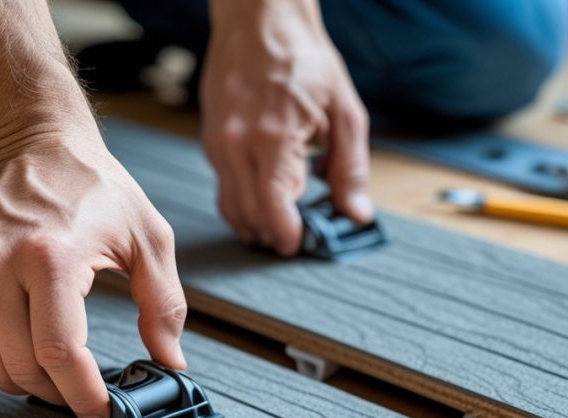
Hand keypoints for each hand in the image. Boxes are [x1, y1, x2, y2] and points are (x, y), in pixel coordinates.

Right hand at [0, 134, 187, 417]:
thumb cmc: (94, 186)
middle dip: (61, 395)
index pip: (60, 352)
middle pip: (24, 366)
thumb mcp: (150, 238)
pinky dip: (7, 359)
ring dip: (32, 384)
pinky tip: (37, 352)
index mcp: (51, 257)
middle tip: (89, 400)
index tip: (102, 413)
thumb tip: (171, 360)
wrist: (30, 142)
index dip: (83, 394)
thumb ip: (165, 304)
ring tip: (67, 381)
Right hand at [202, 0, 372, 254]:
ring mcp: (218, 142)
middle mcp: (237, 144)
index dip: (288, 235)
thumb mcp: (344, 113)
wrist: (260, 19)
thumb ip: (350, 169)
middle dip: (271, 236)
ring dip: (253, 224)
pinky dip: (242, 200)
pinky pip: (223, 184)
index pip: (274, 209)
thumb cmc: (303, 59)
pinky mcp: (211, 138)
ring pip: (229, 205)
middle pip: (248, 215)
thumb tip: (357, 214)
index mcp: (274, 139)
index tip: (301, 244)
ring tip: (279, 227)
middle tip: (295, 240)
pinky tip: (265, 197)